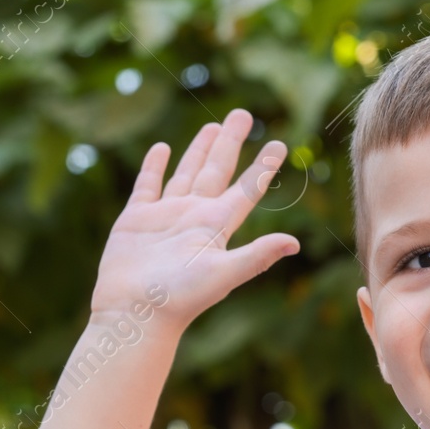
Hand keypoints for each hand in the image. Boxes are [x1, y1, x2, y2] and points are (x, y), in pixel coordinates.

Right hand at [90, 108, 298, 332]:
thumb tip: (294, 243)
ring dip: (199, 149)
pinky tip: (162, 149)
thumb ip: (257, 256)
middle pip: (217, 170)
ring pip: (186, 173)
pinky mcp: (136, 220)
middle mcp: (194, 217)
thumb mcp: (223, 273)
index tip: (280, 145)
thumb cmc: (180, 298)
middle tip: (243, 114)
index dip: (263, 167)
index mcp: (217, 226)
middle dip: (230, 142)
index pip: (246, 189)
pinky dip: (154, 167)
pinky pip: (148, 186)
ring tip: (213, 127)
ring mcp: (165, 217)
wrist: (135, 314)